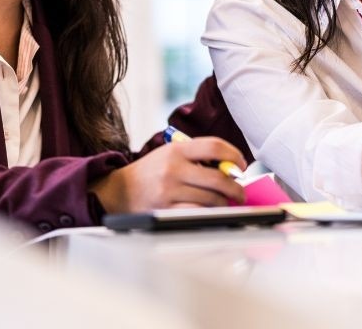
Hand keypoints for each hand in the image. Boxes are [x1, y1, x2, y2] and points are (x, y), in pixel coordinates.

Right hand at [92, 137, 247, 212]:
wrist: (120, 190)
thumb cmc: (151, 171)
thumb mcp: (171, 153)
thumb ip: (198, 156)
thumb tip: (231, 169)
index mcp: (177, 150)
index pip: (215, 146)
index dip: (234, 156)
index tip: (241, 165)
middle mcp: (173, 168)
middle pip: (218, 178)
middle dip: (235, 188)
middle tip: (240, 192)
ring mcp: (169, 190)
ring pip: (211, 199)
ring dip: (223, 203)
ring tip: (224, 203)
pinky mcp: (166, 209)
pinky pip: (198, 213)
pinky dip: (209, 214)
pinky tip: (210, 212)